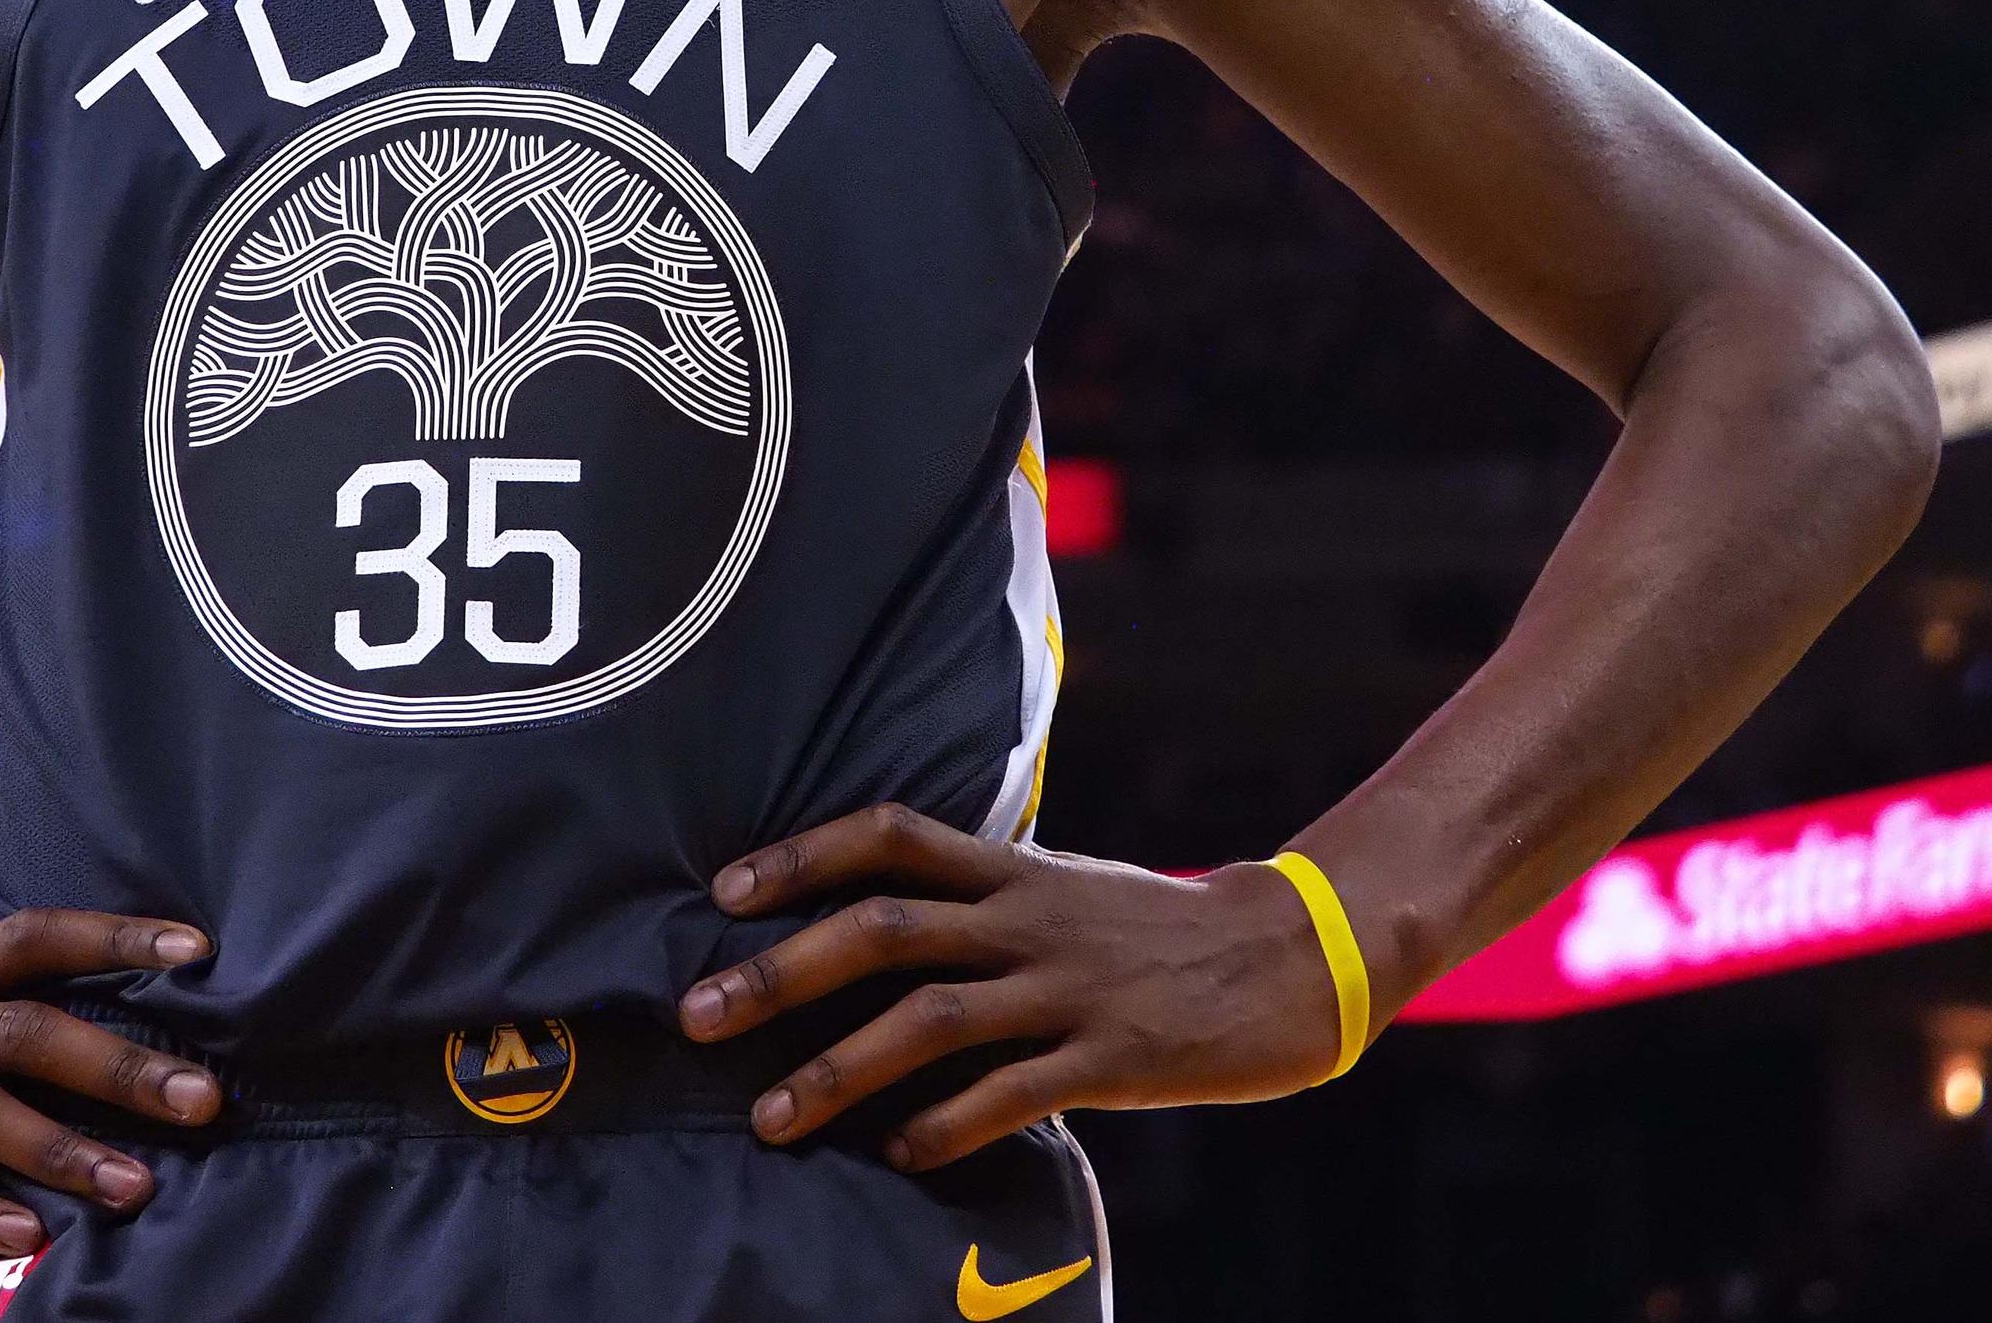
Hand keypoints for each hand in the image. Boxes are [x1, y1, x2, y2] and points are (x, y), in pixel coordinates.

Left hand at [676, 804, 1350, 1169]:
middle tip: (697, 1012)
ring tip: (770, 1117)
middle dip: (781, 969)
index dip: (804, 855)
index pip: (893, 836)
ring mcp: (1070, 987)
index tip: (724, 890)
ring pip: (932, 1017)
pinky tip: (898, 1154)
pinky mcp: (1113, 1054)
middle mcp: (1029, 919)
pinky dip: (948, 1122)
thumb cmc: (1160, 932)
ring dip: (838, 1065)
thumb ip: (984, 902)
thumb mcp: (1064, 891)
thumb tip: (883, 922)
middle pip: (887, 928)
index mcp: (1016, 871)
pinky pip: (1014, 1091)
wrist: (1293, 959)